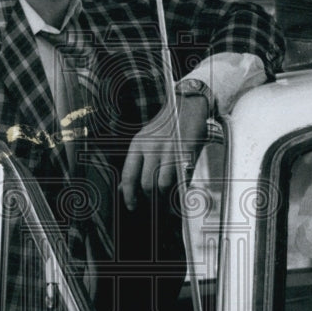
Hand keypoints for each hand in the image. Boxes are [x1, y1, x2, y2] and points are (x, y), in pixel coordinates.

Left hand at [120, 95, 208, 209]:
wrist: (188, 105)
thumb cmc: (166, 126)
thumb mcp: (145, 139)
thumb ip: (136, 162)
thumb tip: (123, 188)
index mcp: (138, 143)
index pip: (129, 175)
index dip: (129, 195)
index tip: (131, 206)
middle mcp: (152, 147)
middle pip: (147, 185)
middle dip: (150, 199)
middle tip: (154, 205)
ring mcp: (170, 150)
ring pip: (163, 185)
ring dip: (165, 198)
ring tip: (167, 202)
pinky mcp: (187, 153)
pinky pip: (182, 179)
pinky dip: (180, 190)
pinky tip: (180, 191)